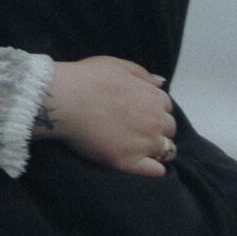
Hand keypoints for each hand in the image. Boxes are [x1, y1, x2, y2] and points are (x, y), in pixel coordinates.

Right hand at [38, 56, 176, 177]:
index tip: (141, 113)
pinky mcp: (130, 162)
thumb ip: (143, 75)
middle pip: (169, 129)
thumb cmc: (89, 78)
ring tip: (140, 149)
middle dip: (159, 129)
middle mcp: (155, 121)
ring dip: (158, 149)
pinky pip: (155, 170)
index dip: (155, 110)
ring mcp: (144, 143)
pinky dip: (155, 169)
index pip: (167, 108)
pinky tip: (145, 165)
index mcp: (153, 98)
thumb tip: (161, 83)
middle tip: (138, 130)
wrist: (67, 100)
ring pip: (166, 150)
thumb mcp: (118, 65)